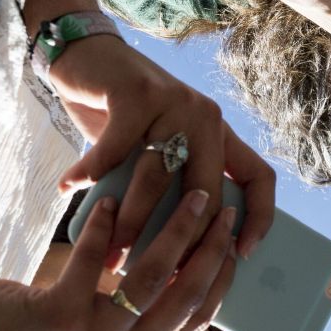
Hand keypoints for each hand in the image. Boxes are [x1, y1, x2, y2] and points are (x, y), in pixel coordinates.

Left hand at [0, 192, 235, 330]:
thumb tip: (194, 266)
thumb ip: (145, 315)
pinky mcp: (58, 316)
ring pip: (150, 276)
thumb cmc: (44, 327)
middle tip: (219, 205)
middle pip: (185, 293)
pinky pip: (94, 259)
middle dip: (209, 244)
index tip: (232, 234)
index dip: (222, 272)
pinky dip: (104, 224)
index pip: (200, 315)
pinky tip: (108, 199)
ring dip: (174, 229)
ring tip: (185, 194)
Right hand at [49, 35, 274, 260]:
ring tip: (112, 254)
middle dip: (181, 240)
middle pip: (206, 191)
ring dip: (131, 221)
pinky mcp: (139, 93)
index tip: (241, 256)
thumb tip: (169, 256)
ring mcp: (176, 104)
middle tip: (156, 274)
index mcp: (218, 135)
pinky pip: (116, 149)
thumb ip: (168, 187)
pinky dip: (90, 174)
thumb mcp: (154, 152)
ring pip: (157, 177)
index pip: (259, 177)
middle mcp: (206, 119)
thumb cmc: (119, 116)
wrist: (87, 57)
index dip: (261, 217)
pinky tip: (70, 190)